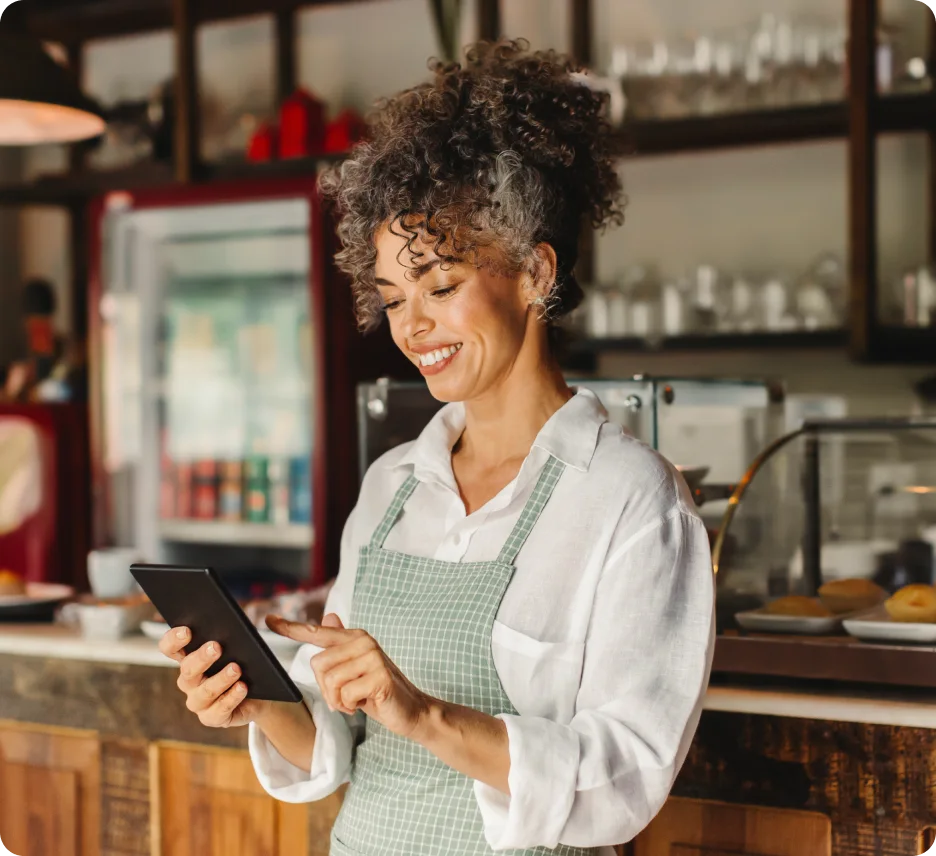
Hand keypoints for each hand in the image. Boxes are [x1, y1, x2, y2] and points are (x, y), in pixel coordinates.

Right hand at [159, 626, 272, 727]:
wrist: (264, 695)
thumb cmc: (250, 664)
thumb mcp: (248, 644)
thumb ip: (251, 630)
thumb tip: (266, 617)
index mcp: (190, 658)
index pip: (170, 648)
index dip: (173, 640)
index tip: (187, 630)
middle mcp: (189, 681)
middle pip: (187, 669)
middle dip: (201, 658)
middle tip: (217, 647)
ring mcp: (199, 702)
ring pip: (204, 692)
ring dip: (220, 679)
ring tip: (236, 668)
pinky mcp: (213, 718)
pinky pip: (219, 711)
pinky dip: (231, 698)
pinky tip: (242, 687)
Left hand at [266, 613, 431, 739]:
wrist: (410, 709)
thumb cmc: (377, 690)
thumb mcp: (355, 668)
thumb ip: (340, 646)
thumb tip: (328, 616)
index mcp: (354, 637)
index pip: (316, 631)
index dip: (290, 627)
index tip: (268, 620)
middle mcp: (363, 641)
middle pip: (318, 664)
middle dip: (326, 689)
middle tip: (347, 695)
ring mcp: (373, 657)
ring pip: (329, 681)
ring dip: (338, 700)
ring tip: (356, 699)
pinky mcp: (379, 677)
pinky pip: (344, 695)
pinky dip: (350, 706)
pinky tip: (365, 703)